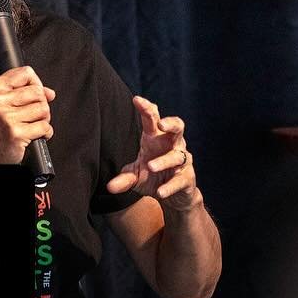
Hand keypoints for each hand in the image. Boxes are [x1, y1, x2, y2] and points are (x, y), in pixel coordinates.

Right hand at [0, 65, 56, 163]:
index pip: (25, 73)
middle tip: (32, 115)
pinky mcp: (16, 133)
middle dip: (41, 104)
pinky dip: (45, 133)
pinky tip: (34, 136)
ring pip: (43, 109)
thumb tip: (49, 92)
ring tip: (31, 125)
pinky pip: (45, 127)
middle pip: (37, 91)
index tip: (34, 94)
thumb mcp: (1, 104)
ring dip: (43, 120)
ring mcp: (6, 117)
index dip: (35, 83)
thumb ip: (24, 92)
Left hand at [105, 96, 199, 211]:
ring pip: (177, 156)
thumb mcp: (136, 177)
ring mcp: (182, 162)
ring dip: (164, 161)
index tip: (136, 100)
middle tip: (161, 124)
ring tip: (151, 166)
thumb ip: (124, 179)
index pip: (153, 120)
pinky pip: (180, 180)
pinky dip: (170, 186)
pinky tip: (160, 192)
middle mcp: (172, 146)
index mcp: (156, 139)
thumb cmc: (153, 178)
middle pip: (178, 127)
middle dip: (171, 123)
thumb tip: (109, 187)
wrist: (175, 197)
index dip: (147, 109)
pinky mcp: (187, 178)